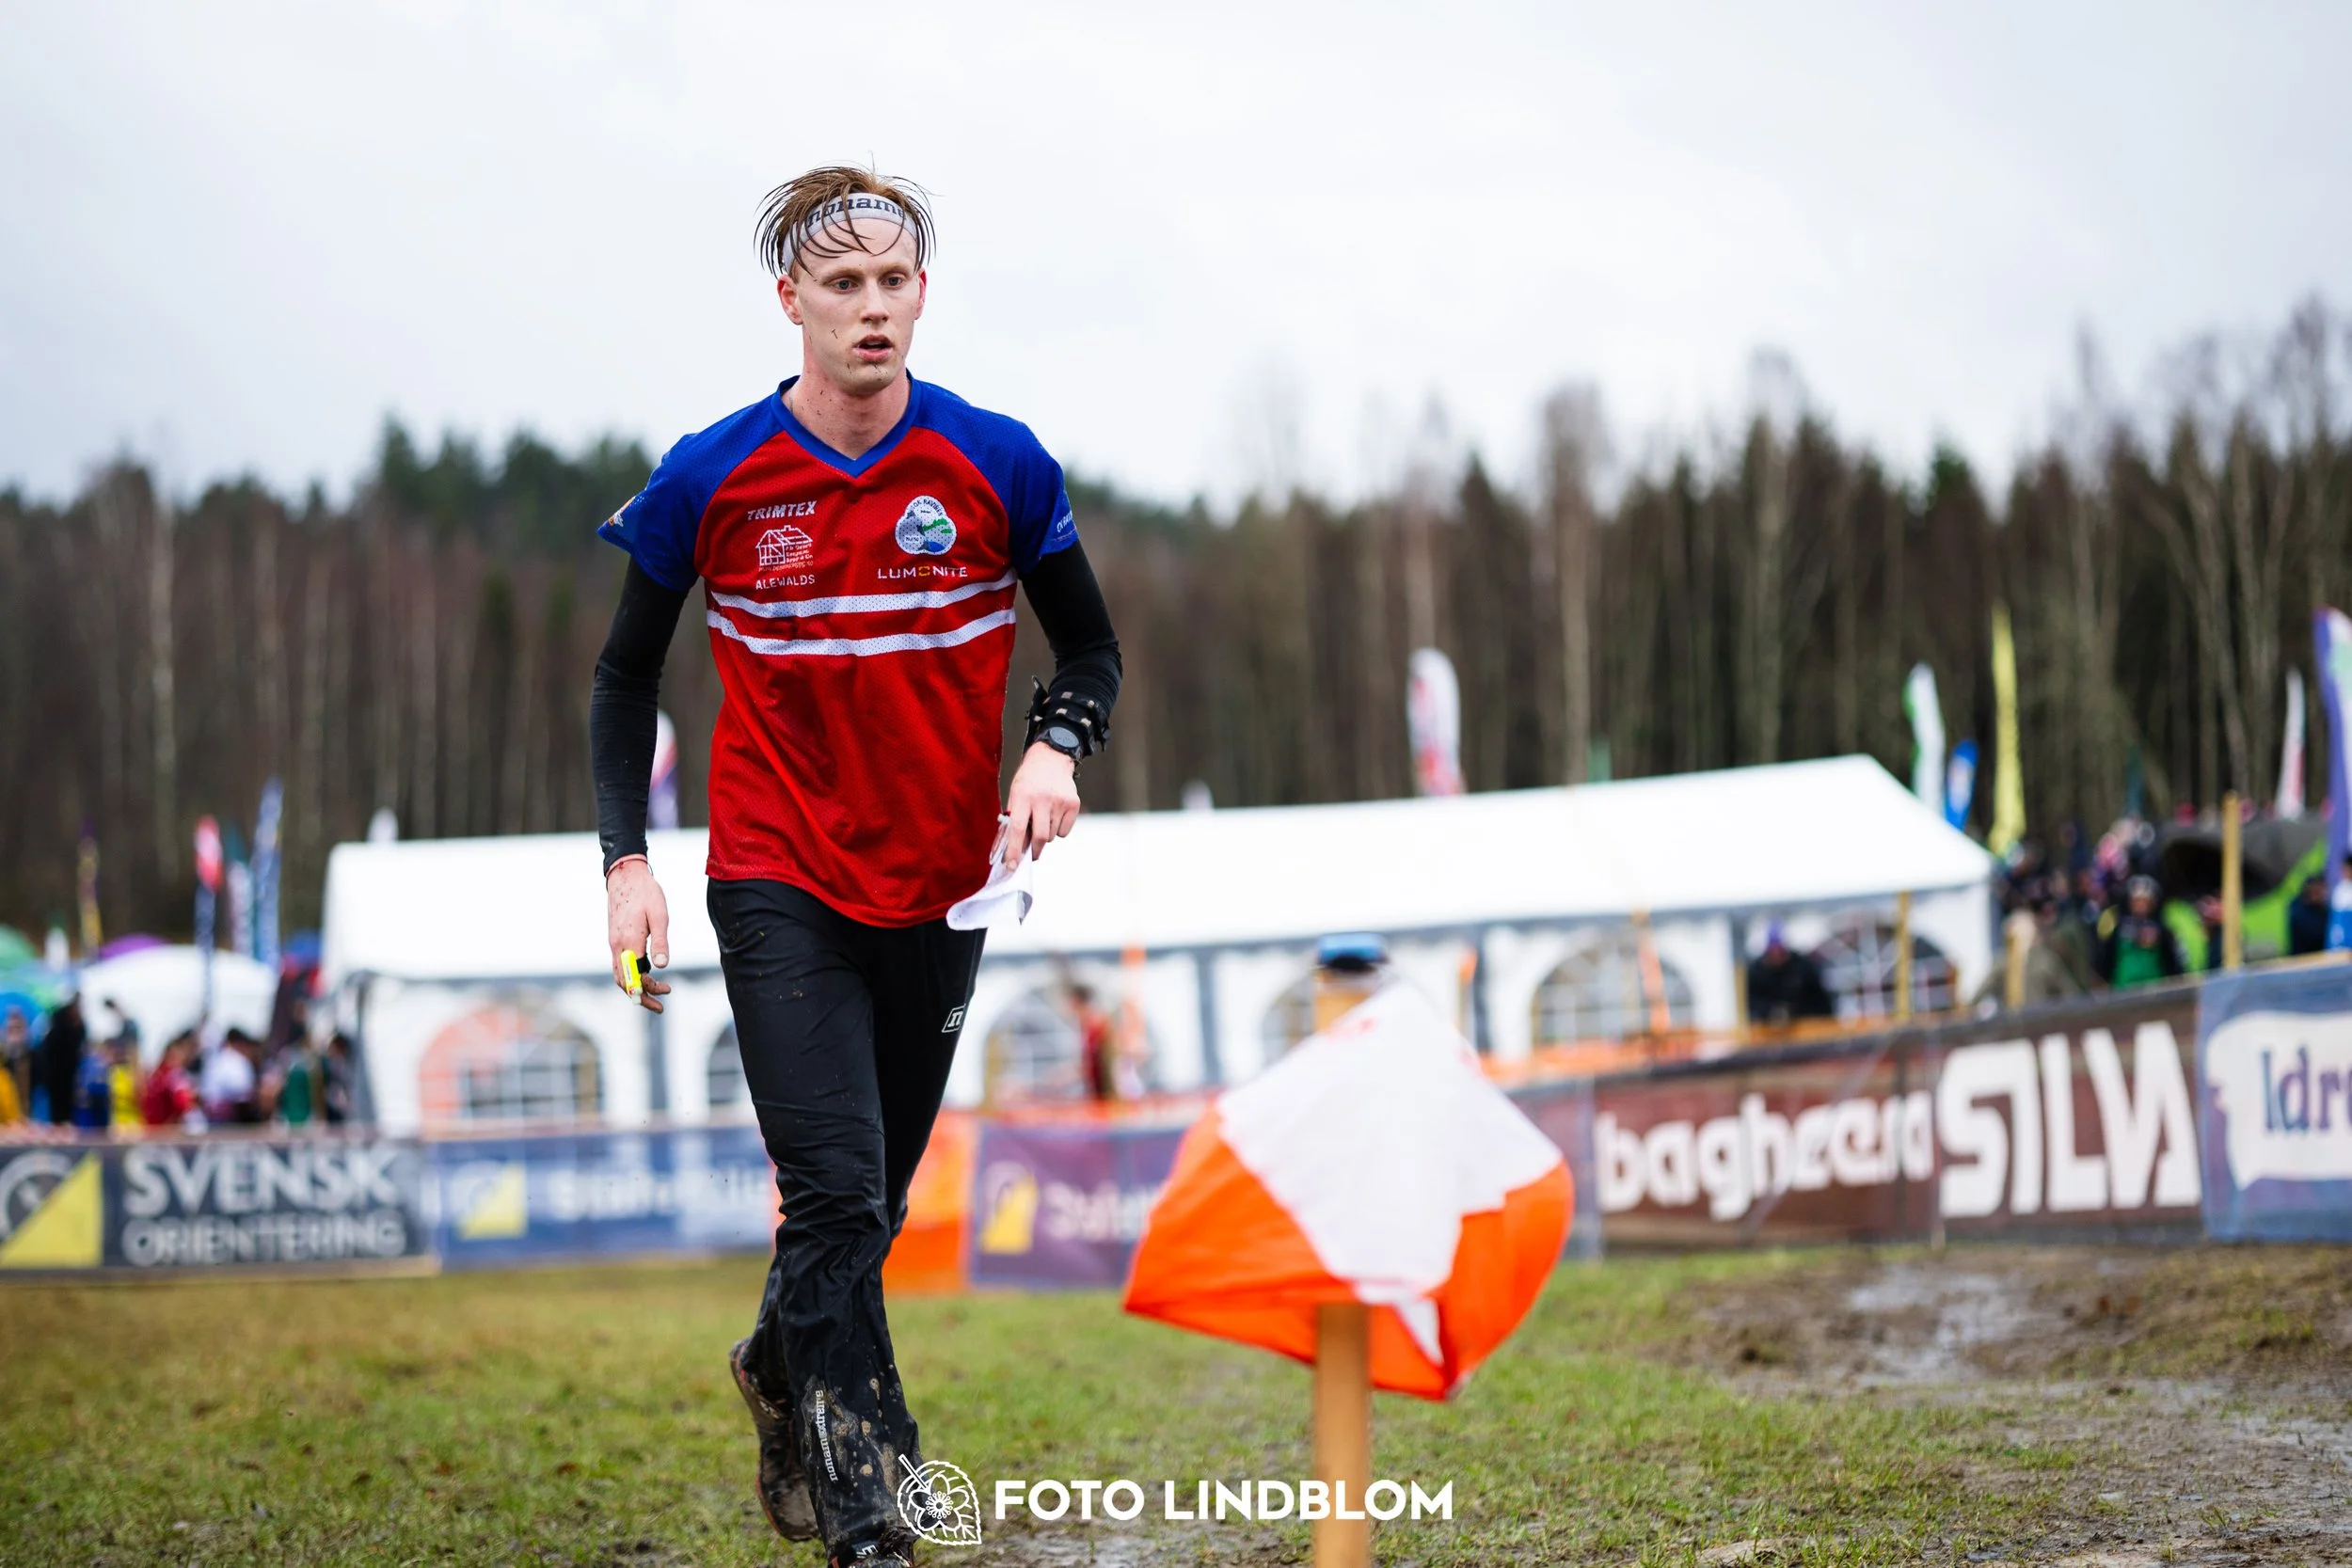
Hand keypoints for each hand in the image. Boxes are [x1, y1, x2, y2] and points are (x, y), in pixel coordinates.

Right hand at [606, 857, 672, 1012]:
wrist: (625, 876)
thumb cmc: (646, 893)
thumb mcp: (659, 915)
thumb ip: (660, 941)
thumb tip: (662, 966)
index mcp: (628, 942)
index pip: (634, 977)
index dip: (648, 990)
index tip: (666, 991)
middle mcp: (616, 946)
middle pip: (623, 982)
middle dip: (640, 996)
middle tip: (660, 1004)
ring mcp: (613, 942)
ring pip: (619, 975)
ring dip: (635, 987)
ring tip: (655, 992)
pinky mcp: (614, 938)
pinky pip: (619, 965)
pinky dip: (631, 976)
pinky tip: (646, 974)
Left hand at [1003, 743, 1080, 868]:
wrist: (1051, 758)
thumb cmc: (1029, 780)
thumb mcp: (1015, 794)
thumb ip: (1015, 819)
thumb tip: (1014, 848)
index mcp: (1023, 796)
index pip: (1017, 829)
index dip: (1013, 850)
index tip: (1011, 866)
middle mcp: (1042, 799)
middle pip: (1039, 837)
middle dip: (1034, 850)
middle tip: (1031, 854)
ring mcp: (1060, 801)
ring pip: (1052, 835)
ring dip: (1046, 835)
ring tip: (1043, 818)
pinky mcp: (1073, 804)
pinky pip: (1064, 831)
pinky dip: (1058, 830)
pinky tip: (1055, 814)